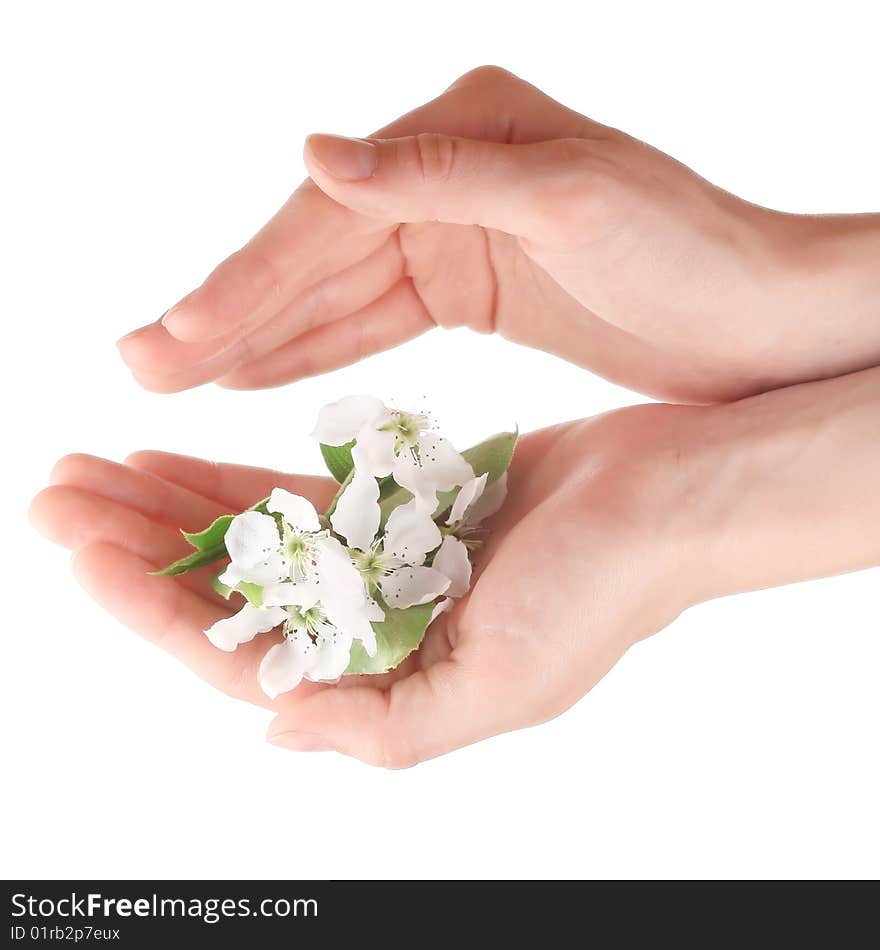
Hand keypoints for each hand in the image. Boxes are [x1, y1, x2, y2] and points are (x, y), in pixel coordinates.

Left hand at [28, 410, 702, 765]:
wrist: (669, 498)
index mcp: (386, 674)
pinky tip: (180, 455)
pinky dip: (237, 474)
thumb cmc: (603, 594)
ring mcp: (383, 556)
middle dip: (136, 544)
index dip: (153, 605)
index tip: (81, 547)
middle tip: (56, 491)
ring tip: (94, 466)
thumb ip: (388, 727)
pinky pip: (299, 488)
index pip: (240, 648)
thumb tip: (275, 732)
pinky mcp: (402, 498)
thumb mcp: (502, 688)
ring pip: (251, 534)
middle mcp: (372, 621)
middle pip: (227, 588)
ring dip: (171, 503)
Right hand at [117, 66, 879, 402]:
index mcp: (460, 134)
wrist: (762, 315)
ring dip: (258, 339)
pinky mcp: (470, 285)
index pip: (327, 221)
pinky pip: (374, 320)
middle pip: (313, 256)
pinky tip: (261, 374)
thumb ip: (441, 176)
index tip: (172, 344)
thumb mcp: (573, 202)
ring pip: (333, 295)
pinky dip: (317, 348)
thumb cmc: (693, 255)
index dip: (245, 285)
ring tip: (180, 380)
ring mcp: (454, 232)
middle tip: (141, 368)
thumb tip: (312, 154)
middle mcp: (445, 173)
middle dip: (227, 315)